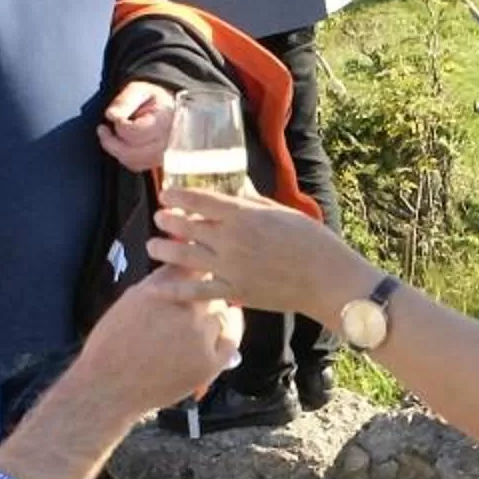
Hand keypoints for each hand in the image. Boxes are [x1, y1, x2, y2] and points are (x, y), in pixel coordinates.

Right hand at [75, 272, 245, 411]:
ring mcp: (198, 334)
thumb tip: (182, 267)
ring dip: (215, 315)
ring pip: (221, 314)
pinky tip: (227, 330)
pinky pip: (230, 341)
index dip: (199, 270)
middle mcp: (182, 307)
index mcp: (162, 288)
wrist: (107, 387)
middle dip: (205, 295)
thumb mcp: (131, 299)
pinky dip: (229, 333)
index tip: (201, 273)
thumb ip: (160, 282)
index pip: (193, 267)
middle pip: (210, 289)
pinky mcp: (208, 362)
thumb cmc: (111, 345)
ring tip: (202, 324)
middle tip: (199, 304)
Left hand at [98, 77, 176, 173]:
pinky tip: (121, 145)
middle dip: (112, 142)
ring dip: (116, 150)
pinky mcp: (157, 162)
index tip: (112, 116)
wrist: (168, 107)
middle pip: (132, 152)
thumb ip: (124, 101)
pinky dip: (123, 157)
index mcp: (163, 120)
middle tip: (103, 129)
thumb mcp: (139, 90)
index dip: (119, 125)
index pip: (136, 132)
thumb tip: (111, 115)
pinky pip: (136, 165)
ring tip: (111, 136)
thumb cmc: (153, 99)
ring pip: (133, 161)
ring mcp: (163, 154)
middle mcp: (166, 141)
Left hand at [154, 185, 376, 324]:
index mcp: (243, 215)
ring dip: (164, 249)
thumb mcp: (281, 211)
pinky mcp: (234, 292)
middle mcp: (231, 239)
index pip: (200, 200)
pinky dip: (174, 289)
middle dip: (168, 220)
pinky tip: (157, 287)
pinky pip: (197, 291)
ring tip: (152, 245)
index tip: (166, 193)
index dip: (178, 195)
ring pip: (185, 257)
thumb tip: (236, 186)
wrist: (325, 279)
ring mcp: (230, 267)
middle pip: (187, 227)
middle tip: (159, 217)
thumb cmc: (310, 241)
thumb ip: (252, 201)